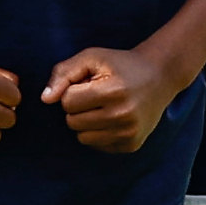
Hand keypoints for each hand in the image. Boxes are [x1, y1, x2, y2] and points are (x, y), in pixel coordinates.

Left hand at [43, 43, 190, 152]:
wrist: (159, 77)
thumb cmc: (120, 65)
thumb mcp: (92, 58)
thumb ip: (63, 73)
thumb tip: (45, 99)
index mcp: (112, 91)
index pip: (67, 102)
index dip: (72, 91)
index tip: (88, 83)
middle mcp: (123, 115)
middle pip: (72, 122)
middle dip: (78, 108)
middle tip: (96, 95)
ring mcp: (129, 133)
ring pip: (82, 138)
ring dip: (86, 122)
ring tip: (104, 107)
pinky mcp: (132, 145)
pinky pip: (97, 146)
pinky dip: (99, 133)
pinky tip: (113, 118)